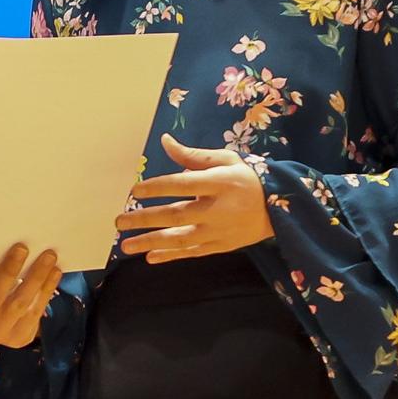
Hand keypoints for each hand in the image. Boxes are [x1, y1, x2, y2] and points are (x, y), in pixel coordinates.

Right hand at [0, 243, 61, 347]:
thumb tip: (7, 236)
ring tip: (48, 255)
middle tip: (22, 247)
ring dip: (35, 277)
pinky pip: (36, 310)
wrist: (1, 324)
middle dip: (8, 270)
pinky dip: (46, 288)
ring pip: (18, 303)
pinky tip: (54, 271)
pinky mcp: (20, 336)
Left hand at [116, 133, 272, 263]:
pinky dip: (170, 256)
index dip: (158, 187)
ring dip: (151, 242)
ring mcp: (218, 231)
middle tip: (119, 220)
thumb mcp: (225, 159)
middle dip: (145, 218)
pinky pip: (191, 253)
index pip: (184, 185)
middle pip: (177, 214)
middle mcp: (218, 209)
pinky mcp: (220, 246)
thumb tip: (164, 141)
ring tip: (125, 245)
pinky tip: (150, 257)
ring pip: (180, 239)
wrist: (278, 209)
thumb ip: (193, 155)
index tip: (134, 190)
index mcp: (220, 182)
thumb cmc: (245, 178)